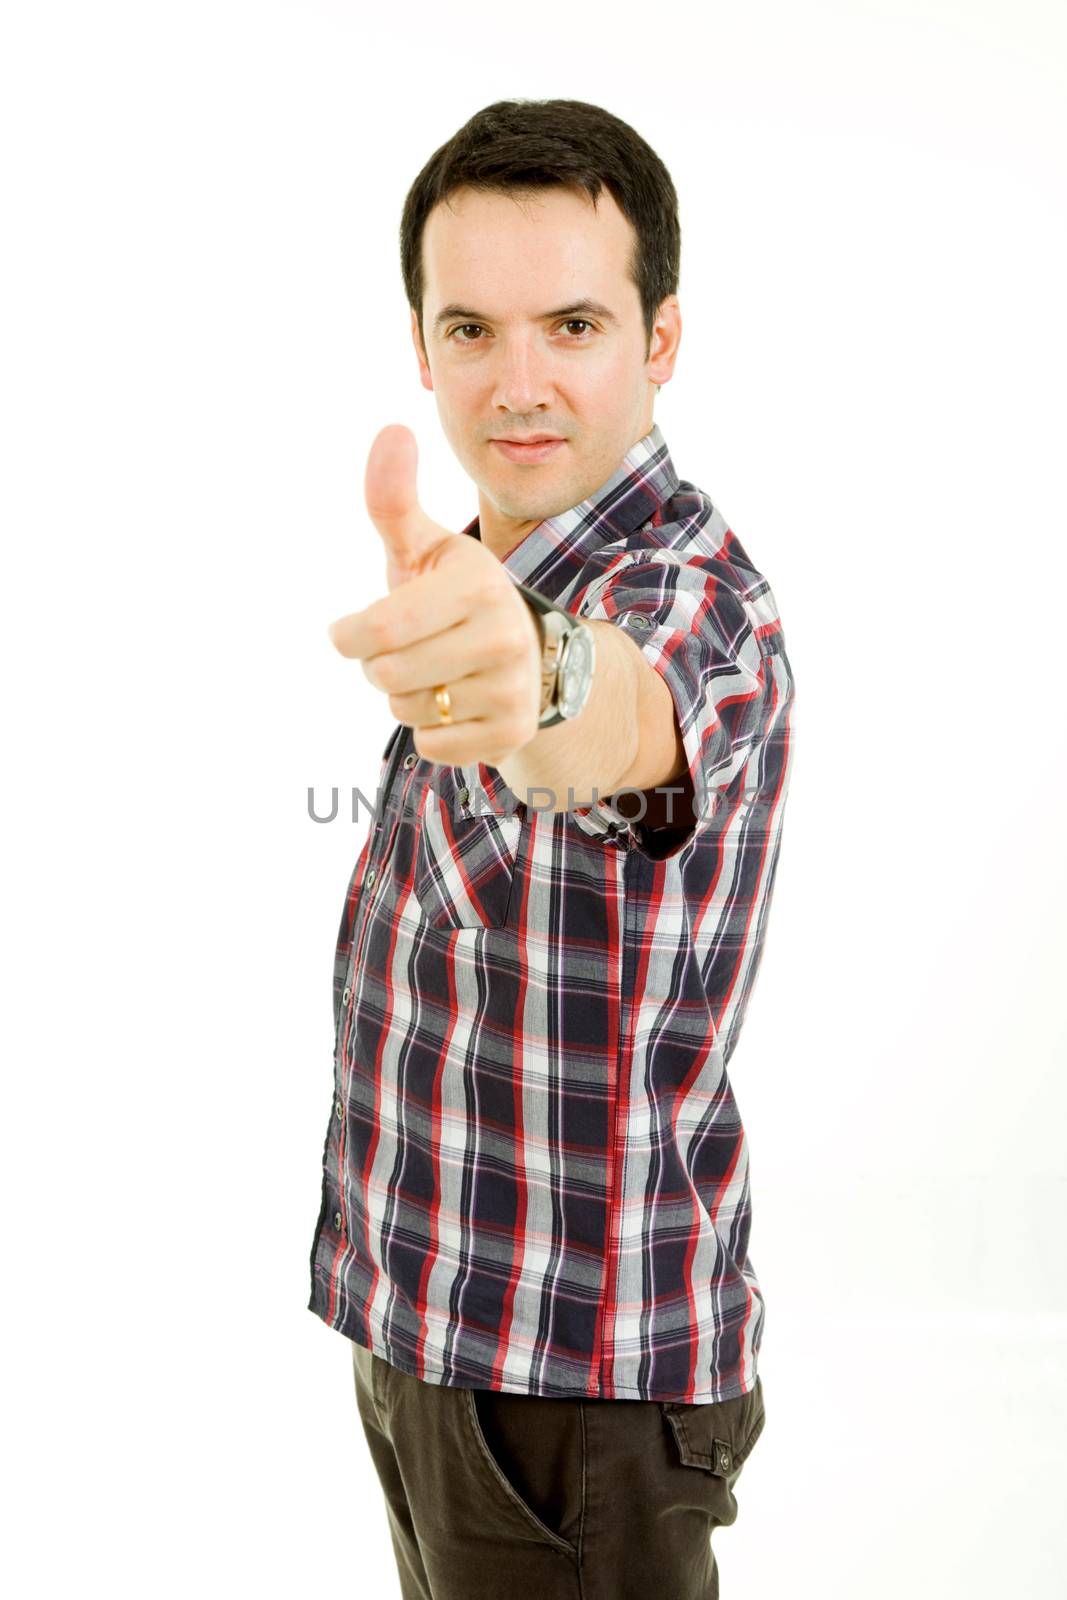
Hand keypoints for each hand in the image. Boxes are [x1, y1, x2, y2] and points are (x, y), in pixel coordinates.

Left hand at [327, 424, 543, 767]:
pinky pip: (433, 747)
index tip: (349, 632)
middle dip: (380, 666)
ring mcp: (513, 690)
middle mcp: (505, 638)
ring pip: (408, 712)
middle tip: (408, 650)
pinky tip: (457, 705)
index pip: (381, 629)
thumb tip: (391, 430)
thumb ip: (392, 499)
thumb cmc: (453, 597)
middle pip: (387, 675)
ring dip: (406, 698)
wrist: (528, 658)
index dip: (350, 636)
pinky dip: (432, 731)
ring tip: (437, 674)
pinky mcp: (511, 735)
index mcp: (478, 585)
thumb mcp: (424, 548)